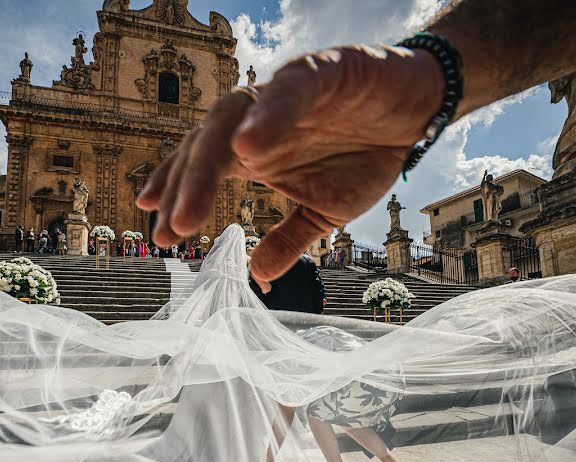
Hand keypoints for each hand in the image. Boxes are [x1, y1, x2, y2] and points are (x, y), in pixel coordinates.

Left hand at [138, 45, 443, 282]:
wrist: (418, 112)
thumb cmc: (364, 154)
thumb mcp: (324, 209)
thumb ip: (289, 238)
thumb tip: (259, 276)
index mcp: (253, 149)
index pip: (199, 165)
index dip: (173, 192)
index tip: (157, 229)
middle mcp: (259, 119)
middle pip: (205, 143)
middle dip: (182, 187)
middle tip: (170, 230)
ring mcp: (285, 93)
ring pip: (232, 114)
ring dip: (208, 159)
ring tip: (190, 203)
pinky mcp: (323, 70)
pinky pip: (290, 88)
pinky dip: (269, 113)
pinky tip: (248, 144)